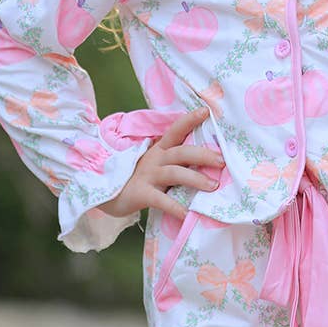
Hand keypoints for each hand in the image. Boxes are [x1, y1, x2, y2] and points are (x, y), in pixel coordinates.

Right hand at [100, 105, 224, 220]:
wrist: (106, 194)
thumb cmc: (135, 179)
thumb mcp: (153, 165)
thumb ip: (173, 162)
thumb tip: (206, 162)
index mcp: (158, 150)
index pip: (175, 131)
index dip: (190, 120)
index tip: (206, 111)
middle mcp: (154, 160)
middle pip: (181, 152)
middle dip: (203, 155)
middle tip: (222, 161)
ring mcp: (147, 176)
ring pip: (174, 173)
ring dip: (195, 179)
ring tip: (213, 187)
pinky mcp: (141, 194)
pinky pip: (161, 200)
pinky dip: (175, 207)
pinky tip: (187, 215)